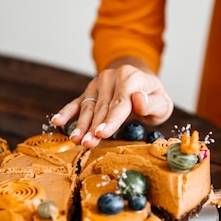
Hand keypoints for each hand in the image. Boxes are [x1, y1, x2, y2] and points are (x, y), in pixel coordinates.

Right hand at [51, 57, 173, 147]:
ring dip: (81, 125)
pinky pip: (77, 102)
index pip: (120, 102)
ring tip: (75, 140)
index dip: (111, 119)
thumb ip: (152, 103)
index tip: (102, 133)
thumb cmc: (152, 97)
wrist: (142, 83)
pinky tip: (57, 121)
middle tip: (87, 144)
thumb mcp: (162, 102)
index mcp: (131, 77)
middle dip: (94, 127)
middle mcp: (112, 77)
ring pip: (88, 107)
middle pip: (102, 107)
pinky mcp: (90, 91)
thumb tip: (138, 99)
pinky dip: (67, 112)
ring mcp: (98, 83)